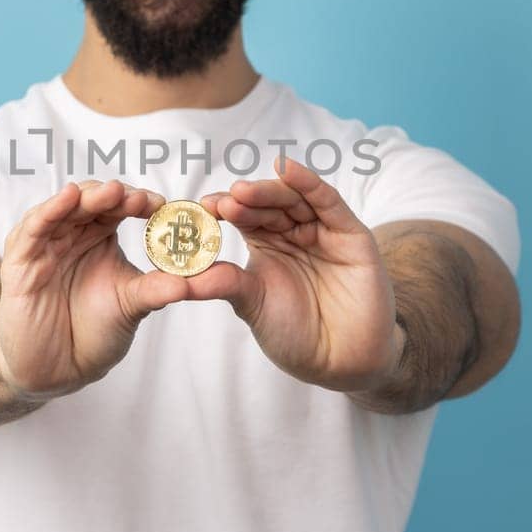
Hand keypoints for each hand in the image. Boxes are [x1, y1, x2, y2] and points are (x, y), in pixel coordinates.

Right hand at [0, 179, 193, 398]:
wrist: (60, 370)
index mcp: (99, 237)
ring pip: (63, 209)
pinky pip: (32, 231)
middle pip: (90, 201)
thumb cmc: (94, 331)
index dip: (138, 200)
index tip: (161, 205)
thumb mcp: (132, 305)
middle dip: (114, 195)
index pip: (117, 207)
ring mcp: (44, 246)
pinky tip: (68, 198)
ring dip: (87, 198)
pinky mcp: (20, 262)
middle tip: (138, 197)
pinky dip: (49, 211)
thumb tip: (192, 281)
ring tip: (112, 192)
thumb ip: (158, 289)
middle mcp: (71, 234)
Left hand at [189, 156, 400, 392]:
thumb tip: (181, 279)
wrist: (340, 361)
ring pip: (294, 199)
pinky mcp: (350, 234)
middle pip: (268, 204)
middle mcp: (294, 231)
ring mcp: (323, 230)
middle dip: (245, 200)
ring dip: (269, 191)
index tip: (202, 209)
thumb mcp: (253, 304)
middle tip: (223, 201)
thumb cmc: (295, 332)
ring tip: (243, 190)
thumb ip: (225, 283)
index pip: (244, 215)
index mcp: (267, 242)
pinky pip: (328, 202)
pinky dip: (308, 183)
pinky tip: (286, 169)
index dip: (224, 208)